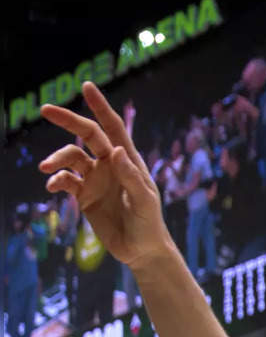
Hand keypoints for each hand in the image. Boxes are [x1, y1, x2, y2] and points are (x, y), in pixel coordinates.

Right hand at [38, 82, 173, 269]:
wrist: (141, 251)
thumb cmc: (149, 224)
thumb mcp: (144, 201)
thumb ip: (130, 176)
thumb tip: (117, 150)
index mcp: (129, 161)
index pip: (114, 128)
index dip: (101, 107)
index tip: (86, 86)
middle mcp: (111, 165)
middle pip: (87, 135)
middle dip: (68, 120)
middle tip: (46, 109)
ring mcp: (96, 179)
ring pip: (71, 158)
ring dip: (56, 159)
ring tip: (46, 168)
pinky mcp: (84, 196)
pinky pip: (65, 180)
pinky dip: (56, 180)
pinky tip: (52, 186)